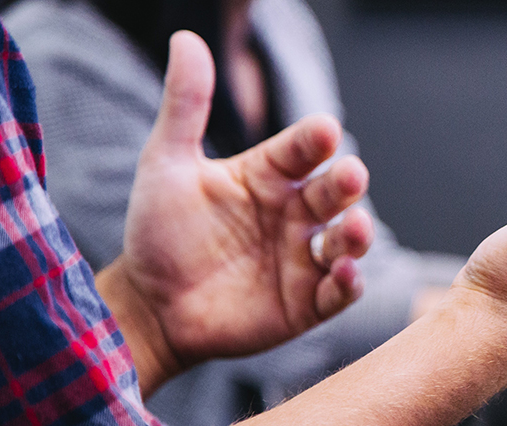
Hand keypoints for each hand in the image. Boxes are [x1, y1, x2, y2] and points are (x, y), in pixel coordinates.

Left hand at [97, 31, 372, 394]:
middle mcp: (294, 214)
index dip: (314, 140)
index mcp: (269, 176)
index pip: (302, 150)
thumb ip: (185, 105)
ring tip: (354, 229)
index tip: (324, 131)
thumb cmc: (158, 232)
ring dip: (357, 234)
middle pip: (334, 193)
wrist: (148, 306)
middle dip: (347, 183)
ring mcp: (304, 259)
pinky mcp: (307, 303)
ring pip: (347, 241)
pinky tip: (343, 273)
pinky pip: (338, 292)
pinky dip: (348, 283)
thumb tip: (186, 39)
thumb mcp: (166, 164)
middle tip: (350, 175)